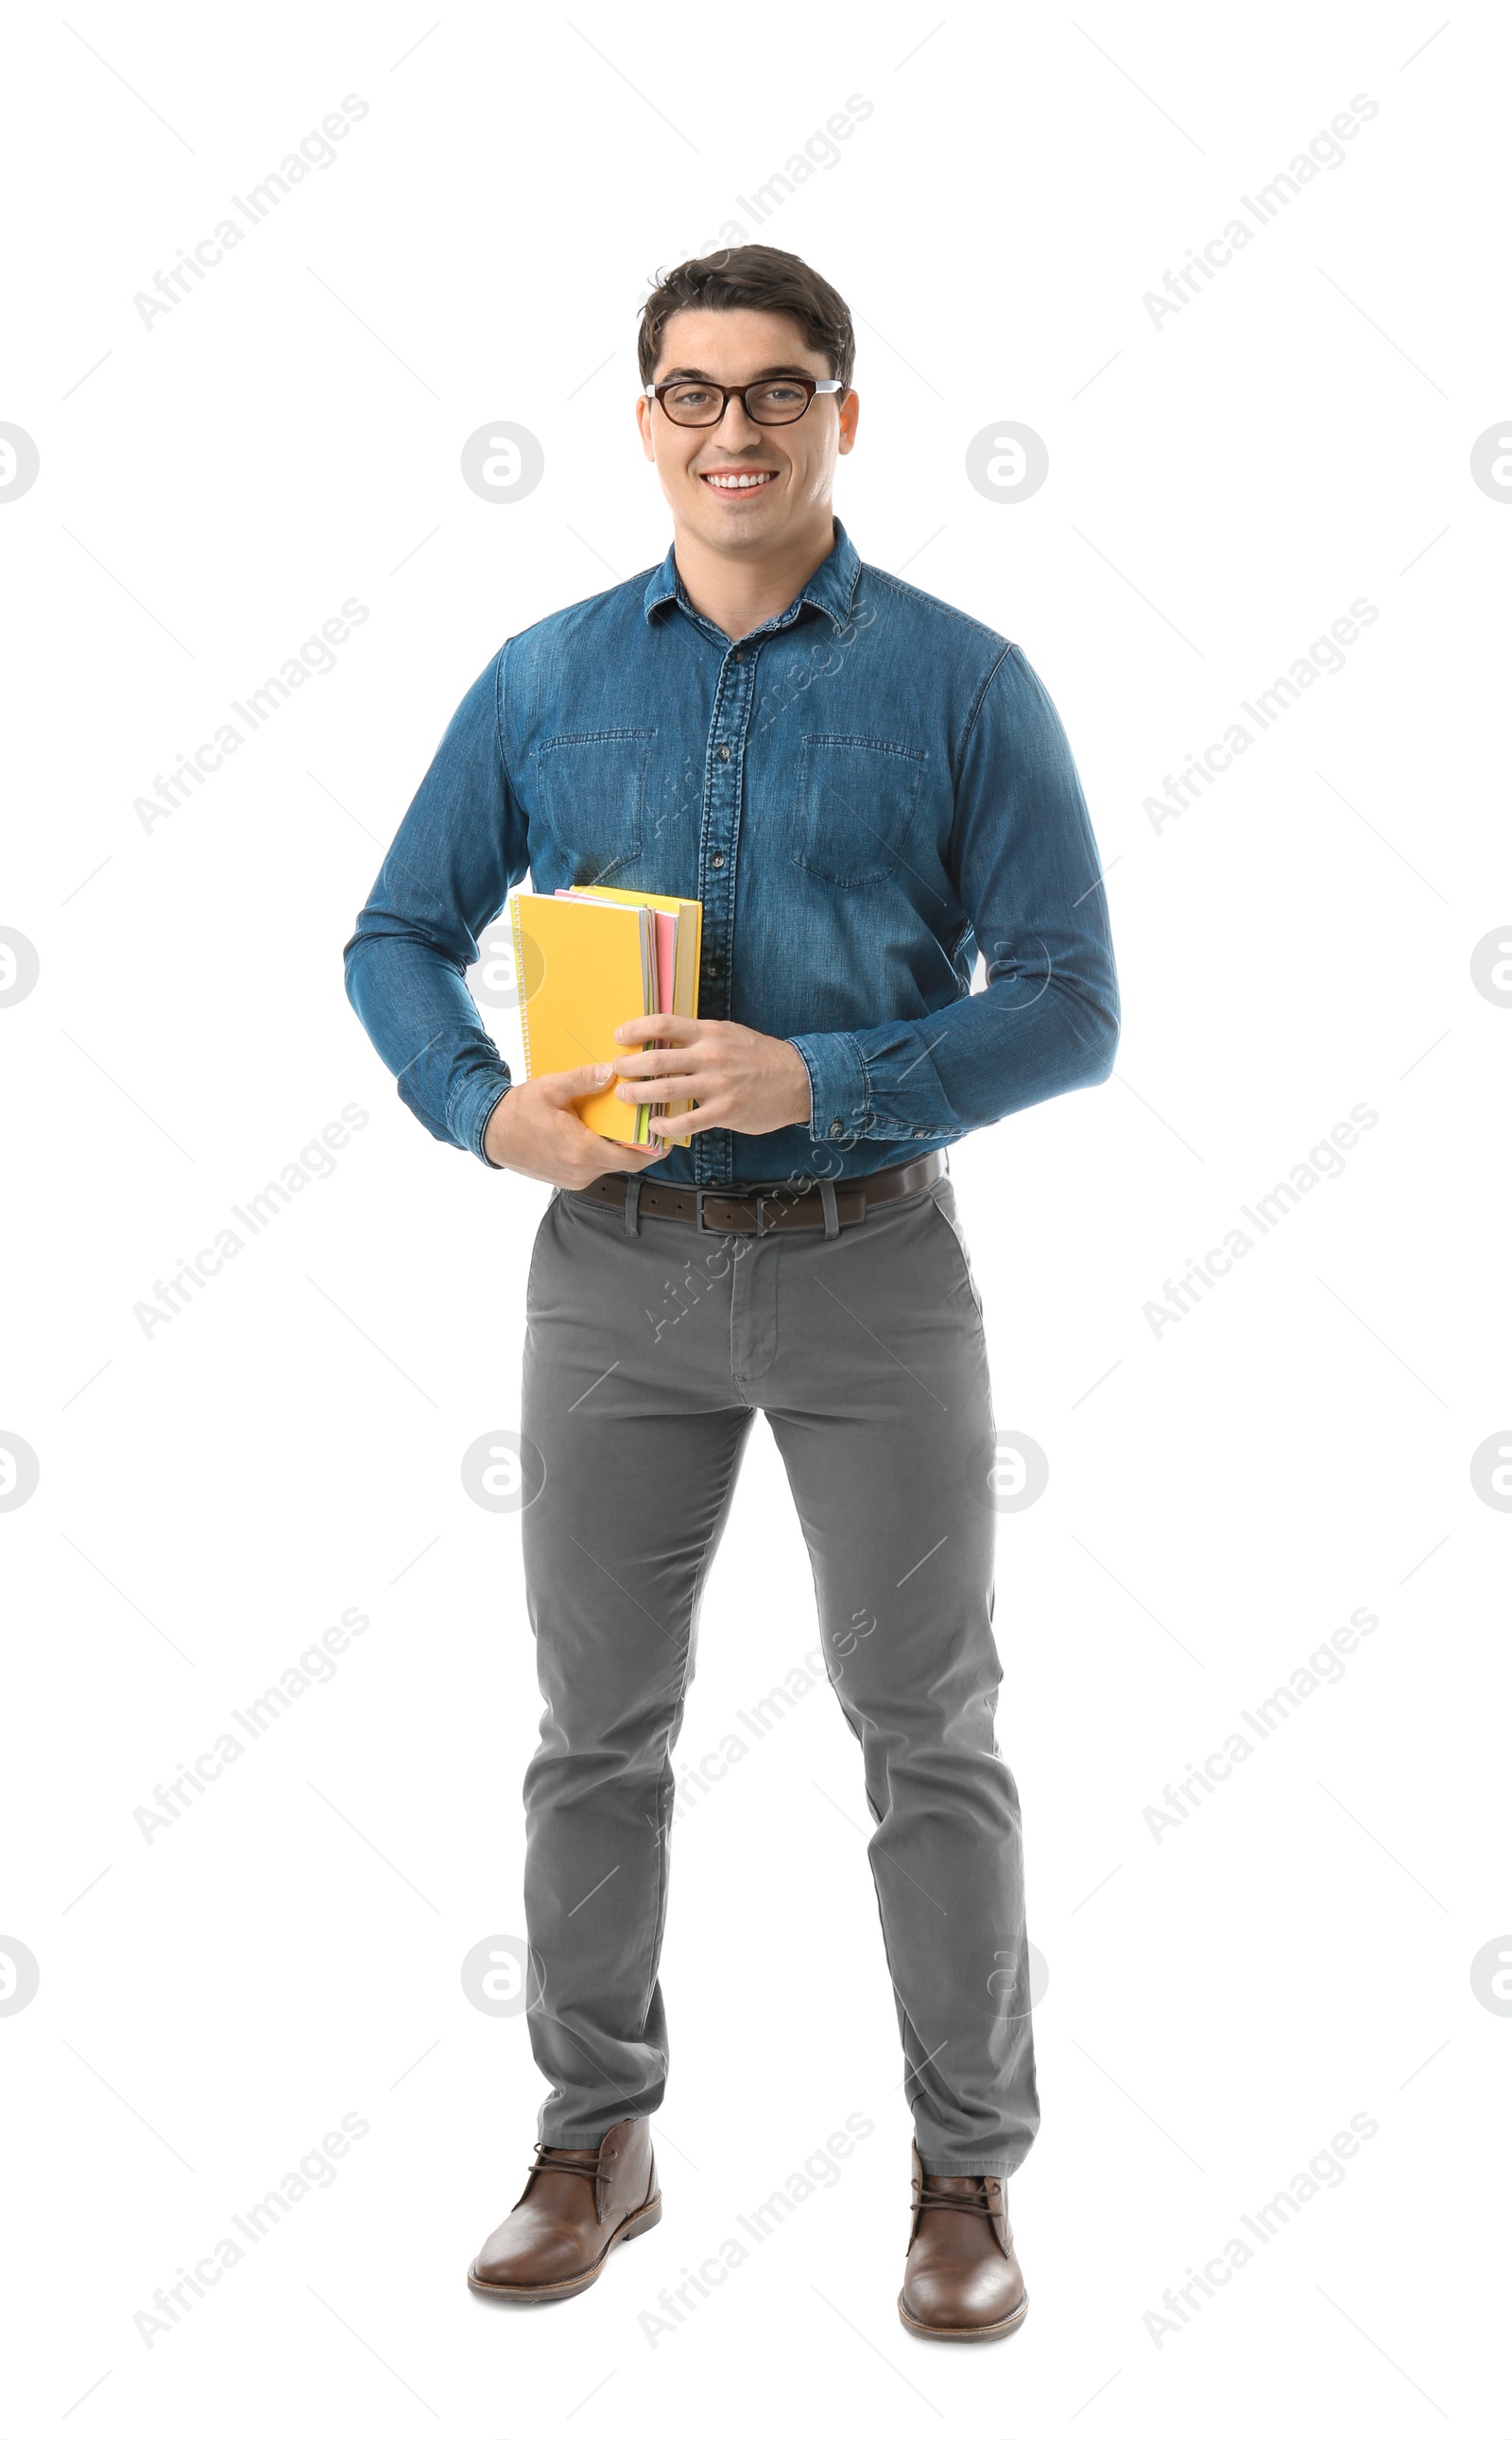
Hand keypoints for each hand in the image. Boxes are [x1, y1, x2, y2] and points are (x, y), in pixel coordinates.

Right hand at [482, 1064, 667, 1187]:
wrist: (490, 1134)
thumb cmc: (519, 1111)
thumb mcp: (551, 1088)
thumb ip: (583, 1080)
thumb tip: (611, 1070)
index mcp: (581, 1150)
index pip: (632, 1158)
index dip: (654, 1149)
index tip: (668, 1136)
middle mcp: (581, 1171)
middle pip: (626, 1163)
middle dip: (641, 1147)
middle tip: (654, 1126)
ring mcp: (575, 1179)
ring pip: (610, 1166)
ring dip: (620, 1150)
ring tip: (628, 1126)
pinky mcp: (568, 1180)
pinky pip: (595, 1168)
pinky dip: (603, 1154)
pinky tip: (602, 1134)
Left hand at [611, 1015, 812, 1138]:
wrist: (798, 1079)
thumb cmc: (759, 1057)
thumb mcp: (729, 1034)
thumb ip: (699, 1037)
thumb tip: (663, 1039)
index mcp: (709, 1033)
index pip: (663, 1024)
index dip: (635, 1028)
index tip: (619, 1037)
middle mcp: (710, 1056)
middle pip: (656, 1059)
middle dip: (628, 1066)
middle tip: (615, 1071)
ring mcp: (717, 1084)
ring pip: (664, 1089)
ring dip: (637, 1094)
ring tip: (625, 1097)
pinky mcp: (725, 1111)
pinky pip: (686, 1121)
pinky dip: (665, 1125)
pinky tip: (654, 1125)